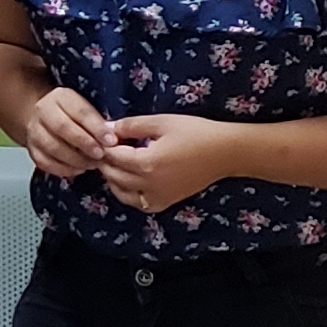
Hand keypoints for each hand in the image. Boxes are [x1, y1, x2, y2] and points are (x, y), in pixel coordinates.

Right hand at [17, 86, 112, 182]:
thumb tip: (113, 138)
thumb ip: (98, 121)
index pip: (79, 111)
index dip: (96, 127)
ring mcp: (34, 130)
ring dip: (76, 159)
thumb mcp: (86, 108)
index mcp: (61, 97)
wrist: (46, 118)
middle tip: (101, 155)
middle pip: (63, 128)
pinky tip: (78, 169)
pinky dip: (63, 169)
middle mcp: (43, 111)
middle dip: (85, 144)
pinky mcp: (31, 148)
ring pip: (53, 147)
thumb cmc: (74, 115)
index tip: (111, 141)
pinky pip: (45, 162)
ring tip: (92, 164)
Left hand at [92, 110, 233, 215]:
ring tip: (114, 163)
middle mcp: (149, 184)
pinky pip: (139, 204)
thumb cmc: (195, 132)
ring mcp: (158, 196)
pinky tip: (129, 181)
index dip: (104, 146)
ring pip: (122, 193)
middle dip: (105, 162)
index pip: (112, 157)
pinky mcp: (166, 202)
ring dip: (113, 178)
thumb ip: (131, 126)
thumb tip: (107, 128)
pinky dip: (128, 194)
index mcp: (146, 163)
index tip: (102, 136)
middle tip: (104, 148)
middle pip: (113, 176)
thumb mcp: (161, 122)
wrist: (224, 152)